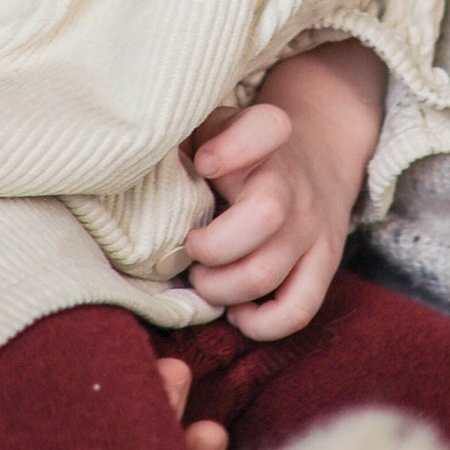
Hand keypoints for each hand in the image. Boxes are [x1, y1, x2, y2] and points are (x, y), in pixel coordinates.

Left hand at [183, 37, 384, 340]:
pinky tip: (237, 311)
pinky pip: (298, 308)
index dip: (236, 146)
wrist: (314, 159)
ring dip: (219, 288)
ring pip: (265, 272)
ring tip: (204, 279)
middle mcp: (292, 184)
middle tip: (189, 249)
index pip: (267, 128)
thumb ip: (175, 140)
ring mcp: (311, 226)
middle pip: (264, 215)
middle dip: (210, 246)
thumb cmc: (237, 151)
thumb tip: (124, 167)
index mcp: (262, 141)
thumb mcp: (209, 126)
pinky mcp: (324, 263)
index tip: (204, 162)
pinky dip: (260, 323)